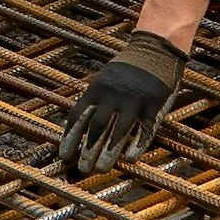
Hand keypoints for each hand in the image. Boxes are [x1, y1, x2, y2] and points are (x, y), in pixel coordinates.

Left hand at [56, 30, 187, 176]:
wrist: (155, 50)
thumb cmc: (126, 69)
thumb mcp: (103, 79)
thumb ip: (93, 99)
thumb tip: (77, 125)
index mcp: (97, 90)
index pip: (78, 117)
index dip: (70, 138)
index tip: (64, 155)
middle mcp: (112, 97)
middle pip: (96, 128)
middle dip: (88, 150)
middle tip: (82, 169)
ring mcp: (133, 102)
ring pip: (118, 133)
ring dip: (108, 153)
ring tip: (101, 169)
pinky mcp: (154, 106)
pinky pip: (144, 130)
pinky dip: (136, 145)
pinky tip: (129, 159)